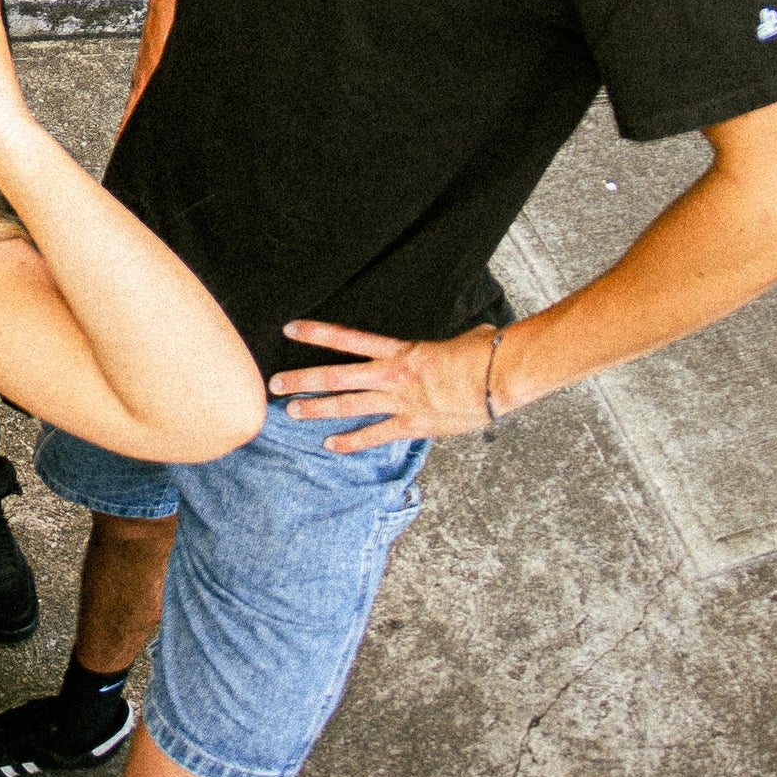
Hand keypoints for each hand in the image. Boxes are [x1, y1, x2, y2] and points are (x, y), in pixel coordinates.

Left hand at [270, 318, 504, 451]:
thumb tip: (465, 341)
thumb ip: (445, 345)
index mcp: (399, 350)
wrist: (502, 377)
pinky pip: (375, 435)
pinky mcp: (414, 424)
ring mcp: (401, 401)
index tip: (290, 330)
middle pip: (336, 377)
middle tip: (275, 384)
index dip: (316, 333)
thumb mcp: (458, 339)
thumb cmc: (486, 354)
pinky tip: (331, 446)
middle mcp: (392, 375)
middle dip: (302, 380)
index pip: (347, 339)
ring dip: (317, 410)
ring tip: (291, 413)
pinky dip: (351, 442)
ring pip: (348, 406)